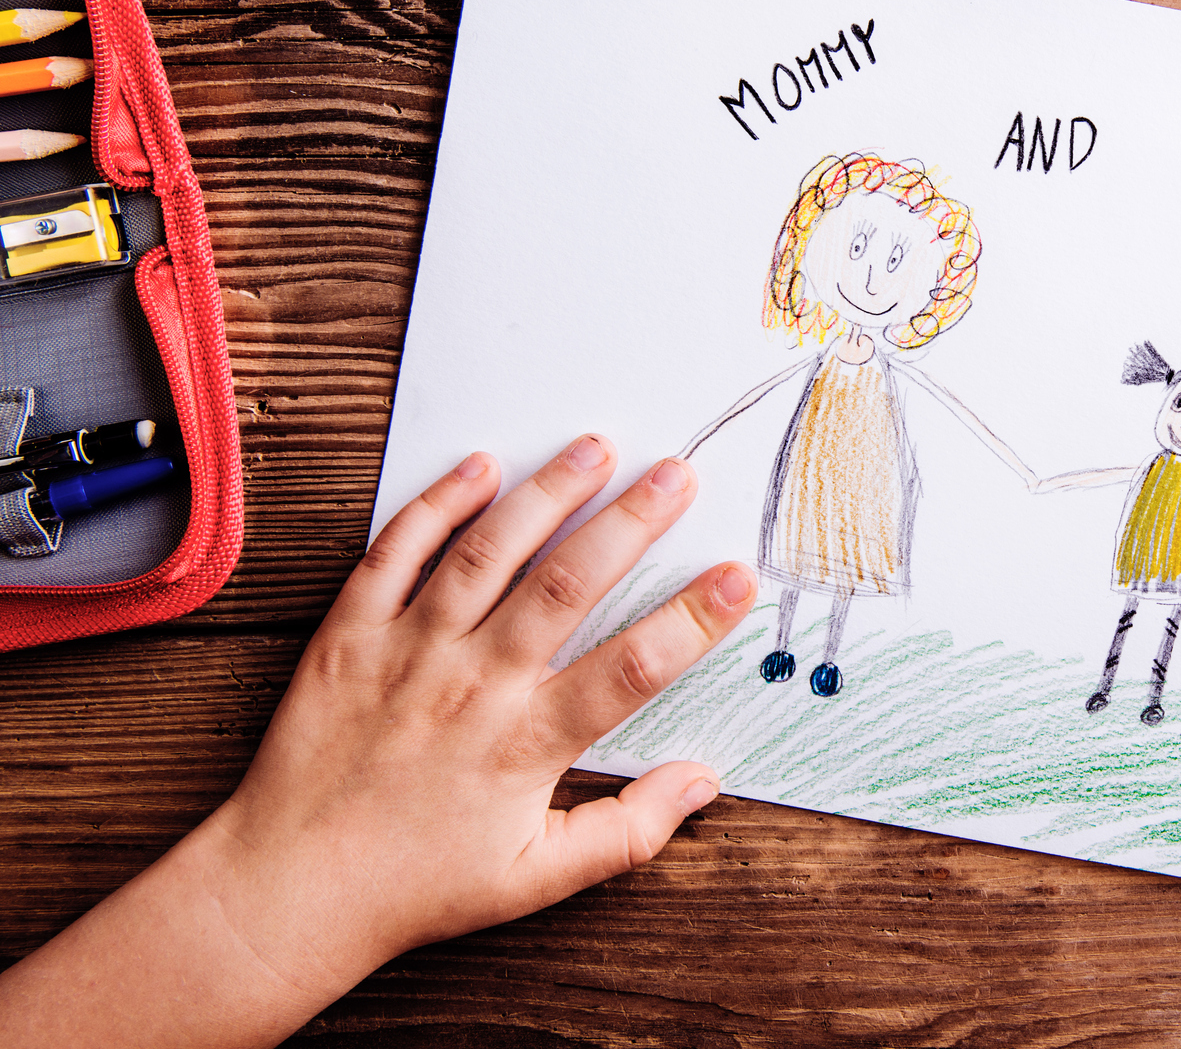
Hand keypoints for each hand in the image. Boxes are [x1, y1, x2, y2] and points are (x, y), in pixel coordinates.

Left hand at [0, 436, 755, 1048]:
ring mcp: (408, 652)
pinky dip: (436, 504)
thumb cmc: (416, 887)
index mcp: (526, 744)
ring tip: (595, 446)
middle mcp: (474, 686)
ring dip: (546, 493)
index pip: (631, 669)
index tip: (738, 576)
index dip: (692, 620)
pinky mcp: (349, 636)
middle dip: (631, 520)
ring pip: (487, 552)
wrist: (287, 890)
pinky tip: (479, 466)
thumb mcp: (536, 880)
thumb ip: (628, 831)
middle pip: (567, 584)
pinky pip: (395, 554)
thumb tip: (703, 784)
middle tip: (679, 473)